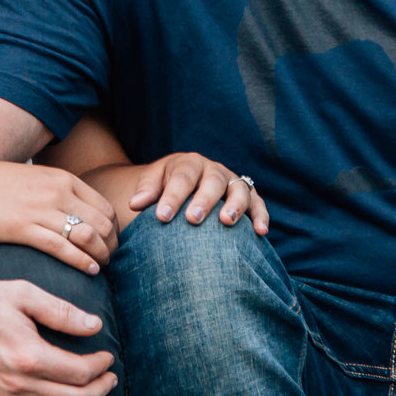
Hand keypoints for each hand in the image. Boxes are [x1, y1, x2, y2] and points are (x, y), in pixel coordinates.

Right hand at [0, 158, 120, 271]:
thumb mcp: (36, 179)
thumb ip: (59, 192)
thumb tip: (78, 213)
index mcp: (63, 179)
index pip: (105, 206)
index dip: (114, 230)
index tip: (111, 244)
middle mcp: (57, 192)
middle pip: (102, 223)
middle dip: (112, 245)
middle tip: (110, 261)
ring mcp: (41, 210)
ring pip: (88, 236)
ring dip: (101, 255)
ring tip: (101, 268)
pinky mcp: (24, 228)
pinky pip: (63, 248)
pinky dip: (81, 261)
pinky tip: (89, 271)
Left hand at [127, 153, 269, 234]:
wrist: (184, 183)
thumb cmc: (167, 187)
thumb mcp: (154, 183)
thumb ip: (146, 192)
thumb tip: (134, 204)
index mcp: (188, 164)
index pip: (181, 178)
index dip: (172, 196)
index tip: (162, 217)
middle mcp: (213, 169)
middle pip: (212, 181)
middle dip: (203, 200)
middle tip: (193, 219)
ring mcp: (232, 181)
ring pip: (239, 189)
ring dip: (235, 205)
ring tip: (226, 222)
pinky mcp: (248, 196)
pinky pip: (258, 203)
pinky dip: (261, 216)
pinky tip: (260, 232)